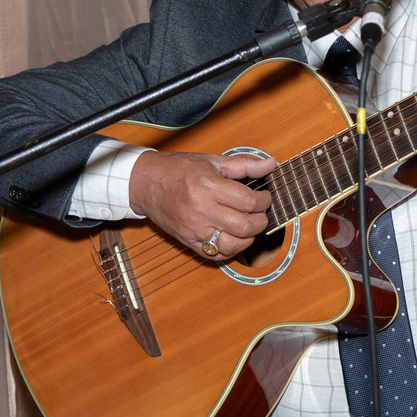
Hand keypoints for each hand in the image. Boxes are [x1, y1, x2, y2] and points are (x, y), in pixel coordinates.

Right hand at [129, 151, 275, 260]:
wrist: (146, 183)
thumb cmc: (177, 169)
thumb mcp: (212, 161)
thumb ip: (244, 164)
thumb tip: (270, 164)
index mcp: (208, 186)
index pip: (248, 202)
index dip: (264, 201)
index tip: (264, 197)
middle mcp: (201, 210)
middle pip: (244, 226)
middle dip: (261, 221)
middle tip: (261, 213)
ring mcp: (194, 229)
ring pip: (233, 245)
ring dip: (248, 239)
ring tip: (249, 227)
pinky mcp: (188, 241)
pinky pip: (215, 255)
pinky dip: (230, 251)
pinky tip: (233, 238)